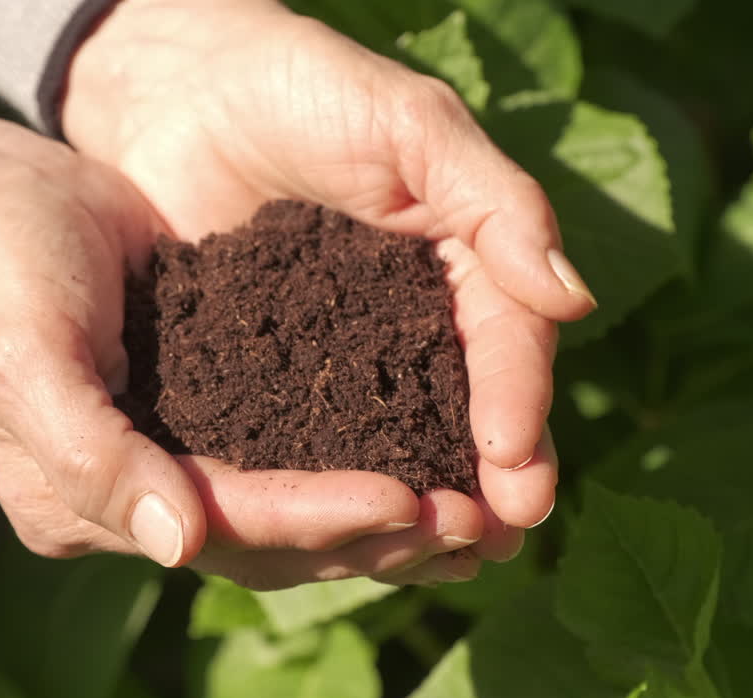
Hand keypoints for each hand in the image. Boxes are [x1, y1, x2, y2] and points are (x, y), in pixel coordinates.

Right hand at [0, 97, 485, 588]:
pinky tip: (427, 464)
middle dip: (372, 536)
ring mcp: (166, 469)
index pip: (219, 524)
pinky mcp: (202, 425)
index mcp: (75, 503)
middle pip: (268, 542)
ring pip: (290, 519)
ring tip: (474, 512)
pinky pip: (290, 463)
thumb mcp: (26, 355)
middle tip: (475, 524)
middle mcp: (128, 504)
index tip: (411, 500)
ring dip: (382, 521)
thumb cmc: (0, 264)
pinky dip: (358, 469)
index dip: (314, 518)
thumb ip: (91, 457)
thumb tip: (178, 550)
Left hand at [61, 0, 593, 580]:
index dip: (520, 403)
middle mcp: (411, 316)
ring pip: (397, 436)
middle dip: (489, 477)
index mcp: (461, 257)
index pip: (508, 339)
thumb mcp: (408, 124)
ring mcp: (340, 351)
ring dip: (424, 499)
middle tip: (496, 540)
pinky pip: (309, 435)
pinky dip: (332, 484)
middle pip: (465, 407)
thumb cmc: (302, 84)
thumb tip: (576, 297)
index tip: (518, 469)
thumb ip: (491, 200)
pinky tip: (342, 532)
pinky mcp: (267, 372)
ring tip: (441, 558)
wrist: (176, 85)